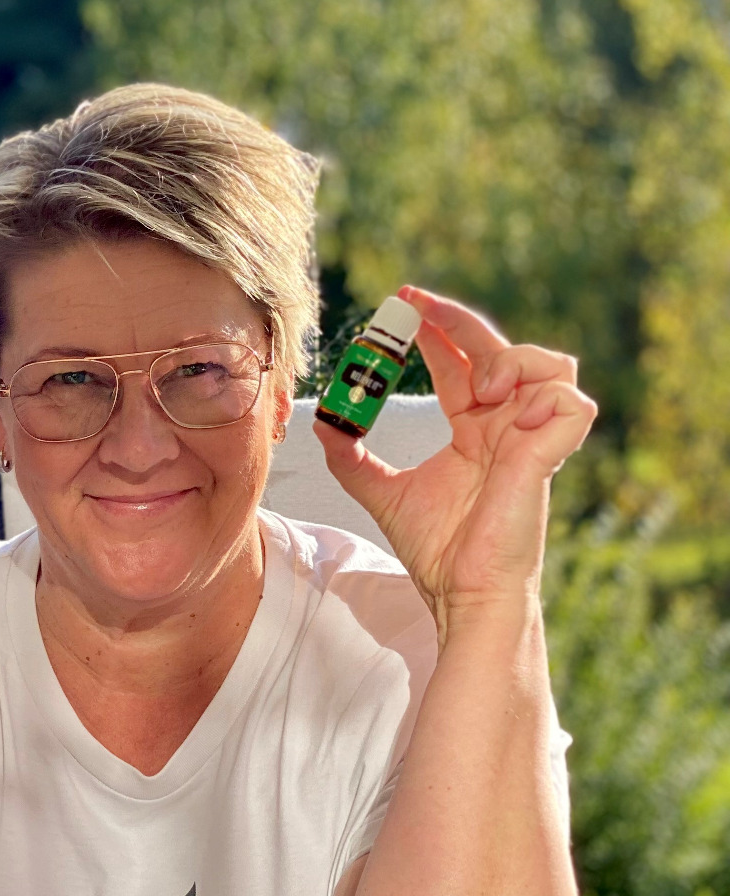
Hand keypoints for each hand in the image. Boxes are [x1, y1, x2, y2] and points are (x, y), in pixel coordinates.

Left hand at [315, 286, 595, 634]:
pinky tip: (502, 408)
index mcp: (474, 429)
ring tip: (476, 387)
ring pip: (552, 364)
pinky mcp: (549, 454)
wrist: (461, 592)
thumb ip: (352, 460)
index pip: (461, 362)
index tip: (398, 306)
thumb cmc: (437, 551)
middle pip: (499, 349)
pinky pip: (572, 401)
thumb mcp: (381, 494)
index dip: (435, 330)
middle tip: (415, 304)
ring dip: (511, 358)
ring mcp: (531, 438)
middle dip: (460, 318)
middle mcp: (506, 426)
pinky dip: (543, 393)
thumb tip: (323, 424)